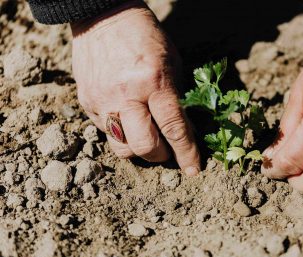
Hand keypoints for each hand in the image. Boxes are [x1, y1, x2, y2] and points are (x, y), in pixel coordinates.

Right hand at [71, 0, 199, 175]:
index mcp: (153, 81)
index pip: (173, 128)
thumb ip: (178, 98)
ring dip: (139, 151)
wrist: (103, 17)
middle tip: (168, 151)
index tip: (194, 170)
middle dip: (162, 156)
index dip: (186, 153)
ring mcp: (102, 100)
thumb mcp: (172, 63)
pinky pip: (106, 132)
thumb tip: (186, 131)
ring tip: (148, 138)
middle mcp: (125, 95)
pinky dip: (122, 134)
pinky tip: (129, 120)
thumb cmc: (146, 37)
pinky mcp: (86, 103)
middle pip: (144, 146)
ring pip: (122, 148)